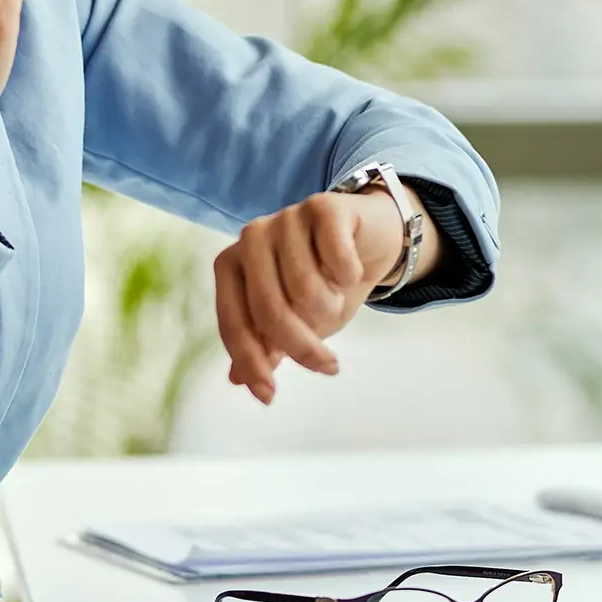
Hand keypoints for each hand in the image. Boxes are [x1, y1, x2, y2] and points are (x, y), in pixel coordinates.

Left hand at [213, 188, 408, 404]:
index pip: (234, 322)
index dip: (251, 362)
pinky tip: (351, 272)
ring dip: (331, 309)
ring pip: (307, 290)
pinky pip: (337, 261)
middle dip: (302, 346)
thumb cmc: (325, 284)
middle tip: (328, 365)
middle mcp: (251, 237)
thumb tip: (238, 379)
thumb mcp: (294, 321)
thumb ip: (265, 345)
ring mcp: (286, 217)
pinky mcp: (324, 206)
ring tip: (338, 301)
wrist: (370, 241)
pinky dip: (349, 277)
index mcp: (231, 264)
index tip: (270, 396)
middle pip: (271, 311)